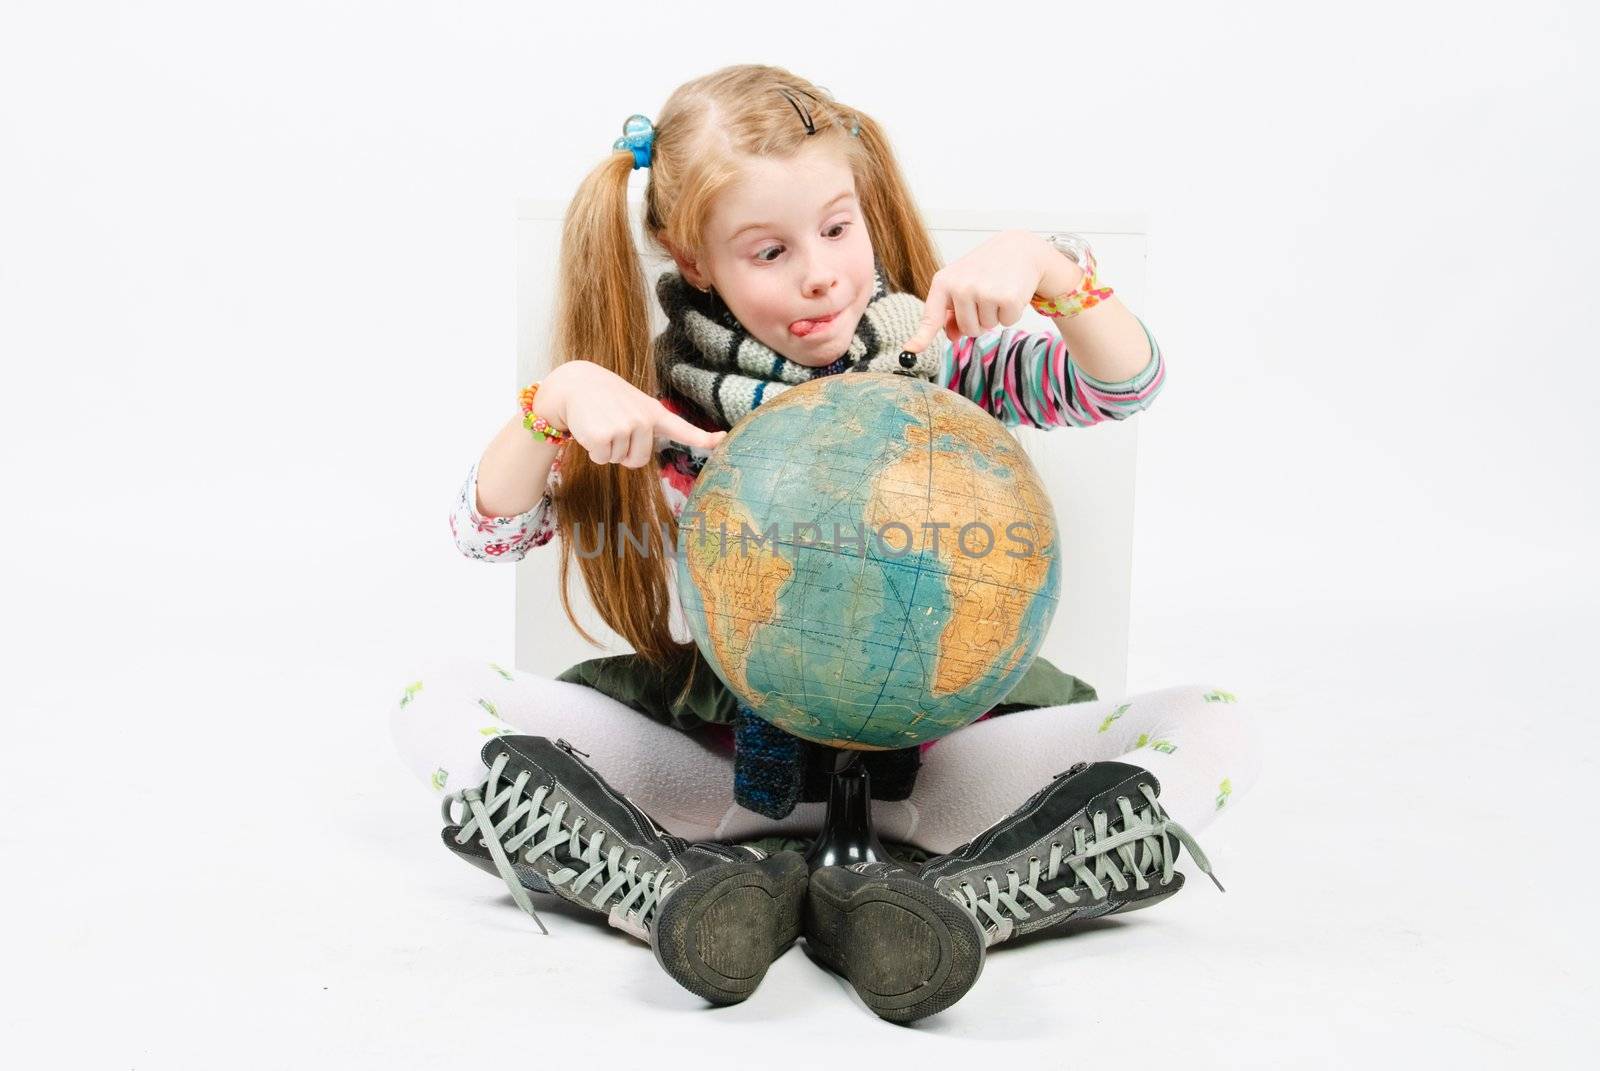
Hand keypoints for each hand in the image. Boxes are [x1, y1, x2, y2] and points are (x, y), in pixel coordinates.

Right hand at [538, 361, 725, 467]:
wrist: (576, 384)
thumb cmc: (604, 399)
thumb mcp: (632, 406)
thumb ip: (644, 427)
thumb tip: (641, 453)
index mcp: (654, 413)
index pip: (683, 428)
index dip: (704, 438)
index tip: (723, 439)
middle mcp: (644, 420)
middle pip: (638, 460)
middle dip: (622, 452)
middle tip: (612, 427)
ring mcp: (626, 427)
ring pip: (618, 460)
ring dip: (605, 448)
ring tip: (600, 422)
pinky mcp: (605, 435)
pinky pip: (602, 459)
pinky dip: (592, 451)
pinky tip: (590, 428)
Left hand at [900, 230, 1071, 354]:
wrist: (1018, 248)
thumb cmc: (986, 268)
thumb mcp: (962, 285)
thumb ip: (952, 313)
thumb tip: (951, 337)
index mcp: (944, 282)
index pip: (931, 316)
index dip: (921, 337)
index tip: (910, 349)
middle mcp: (960, 286)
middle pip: (967, 329)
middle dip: (979, 319)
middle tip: (986, 295)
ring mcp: (983, 291)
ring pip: (987, 327)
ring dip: (996, 315)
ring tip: (998, 290)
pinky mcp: (1006, 296)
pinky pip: (1007, 322)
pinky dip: (1012, 313)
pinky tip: (1011, 292)